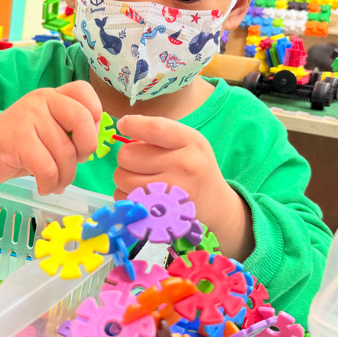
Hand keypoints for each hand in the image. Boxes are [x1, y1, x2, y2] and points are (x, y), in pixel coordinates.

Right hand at [0, 82, 101, 195]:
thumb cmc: (19, 144)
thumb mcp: (47, 131)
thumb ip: (70, 131)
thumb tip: (94, 147)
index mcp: (52, 95)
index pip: (84, 92)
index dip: (95, 118)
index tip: (83, 140)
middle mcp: (41, 100)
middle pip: (82, 120)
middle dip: (85, 150)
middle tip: (73, 164)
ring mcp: (28, 117)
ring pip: (65, 152)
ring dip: (65, 177)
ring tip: (55, 183)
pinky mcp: (18, 139)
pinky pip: (47, 168)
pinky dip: (50, 184)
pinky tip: (44, 187)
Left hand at [113, 115, 252, 257]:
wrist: (217, 207)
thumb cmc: (195, 169)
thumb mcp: (189, 144)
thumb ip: (160, 134)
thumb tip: (125, 128)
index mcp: (191, 142)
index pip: (153, 128)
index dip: (132, 124)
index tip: (124, 125)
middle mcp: (183, 165)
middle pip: (127, 154)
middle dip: (128, 157)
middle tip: (141, 163)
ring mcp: (170, 191)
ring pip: (120, 177)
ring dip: (125, 177)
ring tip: (143, 179)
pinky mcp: (158, 212)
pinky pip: (122, 198)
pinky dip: (126, 195)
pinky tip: (143, 195)